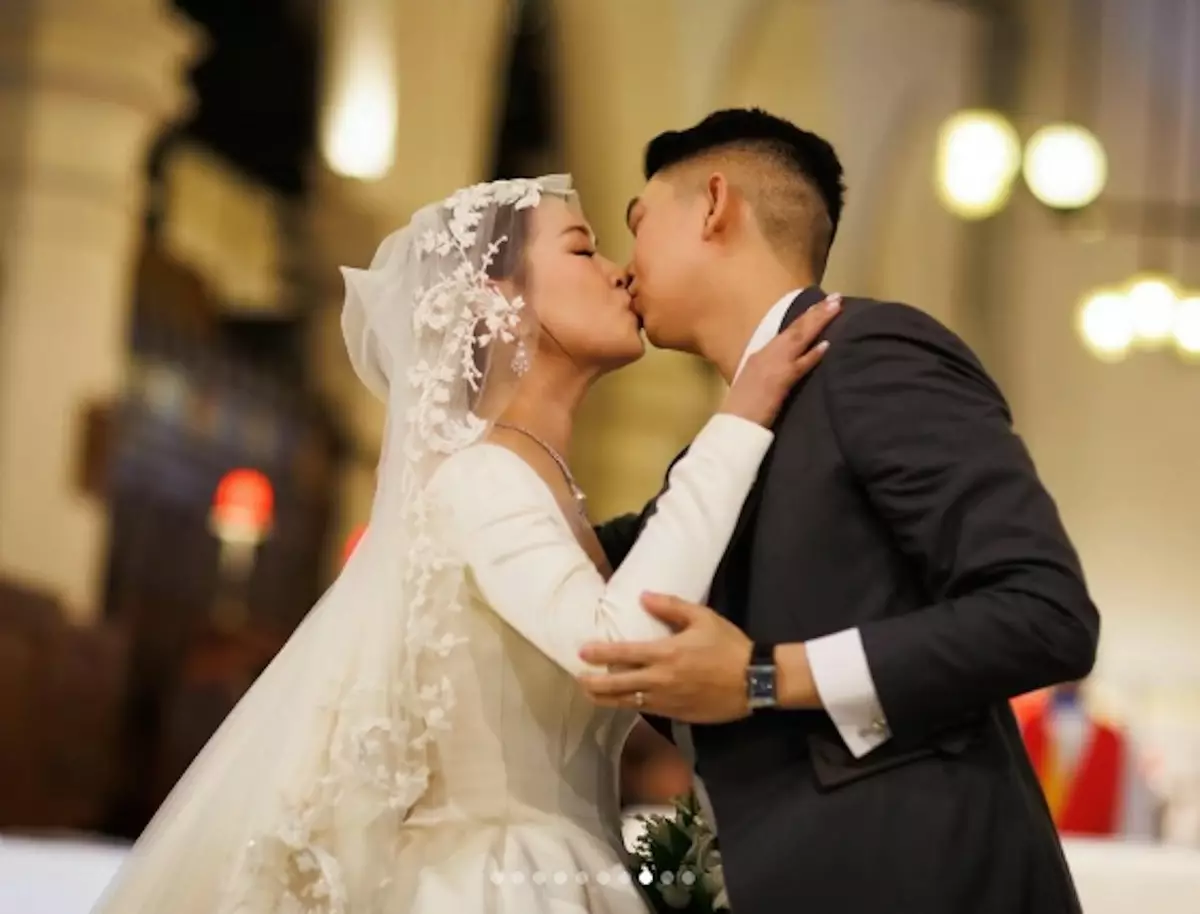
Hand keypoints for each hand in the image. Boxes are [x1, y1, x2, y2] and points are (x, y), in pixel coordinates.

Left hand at [576, 594, 753, 722]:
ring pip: (627, 702)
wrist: (753, 680)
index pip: (623, 653)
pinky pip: (646, 711)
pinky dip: (630, 706)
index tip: (582, 652)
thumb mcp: (703, 618)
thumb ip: (671, 607)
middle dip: (594, 683)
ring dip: (606, 699)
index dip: (600, 653)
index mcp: (666, 653)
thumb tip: (643, 597)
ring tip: (591, 694)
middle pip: (617, 685)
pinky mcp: (676, 715)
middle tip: (579, 679)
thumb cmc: (728, 646)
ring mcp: (667, 700)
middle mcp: (661, 679)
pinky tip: (622, 703)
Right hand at [720, 293, 840, 426]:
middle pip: (795, 329)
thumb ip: (770, 370)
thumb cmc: (742, 407)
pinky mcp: (779, 380)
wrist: (734, 423)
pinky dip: (812, 355)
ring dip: (818, 321)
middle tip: (835, 298)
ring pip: (799, 338)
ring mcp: (773, 365)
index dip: (805, 317)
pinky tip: (826, 345)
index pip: (787, 332)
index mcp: (761, 355)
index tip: (821, 305)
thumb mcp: (755, 381)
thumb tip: (786, 365)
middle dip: (816, 312)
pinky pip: (799, 365)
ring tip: (835, 307)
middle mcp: (767, 354)